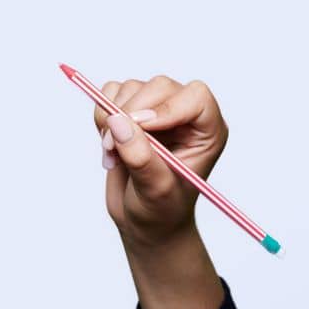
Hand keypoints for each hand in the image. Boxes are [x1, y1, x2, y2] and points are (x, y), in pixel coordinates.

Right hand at [94, 75, 228, 249]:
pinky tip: (110, 145)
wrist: (145, 221)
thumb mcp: (155, 191)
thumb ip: (141, 157)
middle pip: (159, 86)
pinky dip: (101, 115)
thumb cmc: (162, 211)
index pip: (196, 97)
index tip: (141, 127)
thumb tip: (117, 121)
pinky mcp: (132, 109)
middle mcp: (186, 115)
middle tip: (114, 146)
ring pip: (132, 88)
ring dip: (113, 119)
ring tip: (115, 156)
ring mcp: (158, 109)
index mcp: (207, 132)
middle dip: (131, 113)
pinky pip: (111, 92)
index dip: (168, 107)